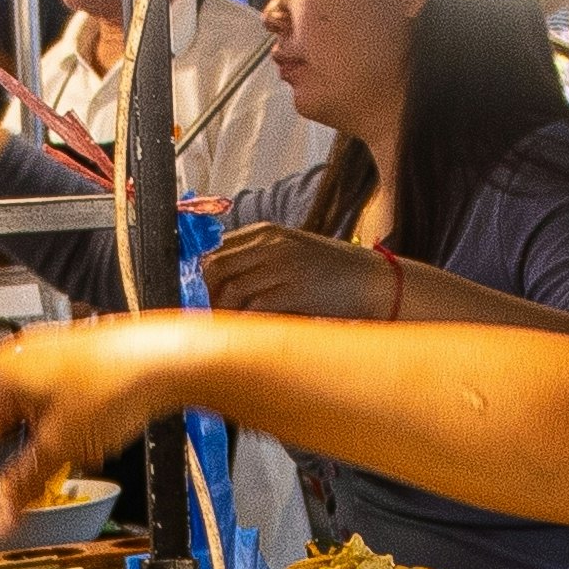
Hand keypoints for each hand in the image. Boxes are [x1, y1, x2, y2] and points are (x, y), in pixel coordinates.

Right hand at [0, 317, 201, 511]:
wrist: (163, 360)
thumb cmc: (114, 385)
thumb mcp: (60, 448)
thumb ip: (22, 483)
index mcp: (1, 377)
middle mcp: (16, 360)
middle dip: (4, 459)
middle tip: (9, 491)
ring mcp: (42, 356)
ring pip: (23, 415)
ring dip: (33, 444)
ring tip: (59, 459)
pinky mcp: (67, 360)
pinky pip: (46, 401)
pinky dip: (52, 426)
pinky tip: (75, 438)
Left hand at [202, 221, 389, 318]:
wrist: (375, 281)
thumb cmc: (332, 275)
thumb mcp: (290, 257)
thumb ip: (256, 263)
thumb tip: (216, 288)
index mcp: (265, 232)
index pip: (213, 249)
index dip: (197, 277)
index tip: (192, 298)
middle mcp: (270, 244)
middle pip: (215, 267)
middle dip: (203, 297)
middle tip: (202, 319)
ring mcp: (283, 265)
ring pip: (230, 289)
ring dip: (222, 313)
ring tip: (222, 331)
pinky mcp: (295, 289)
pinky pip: (254, 308)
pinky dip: (244, 324)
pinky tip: (245, 335)